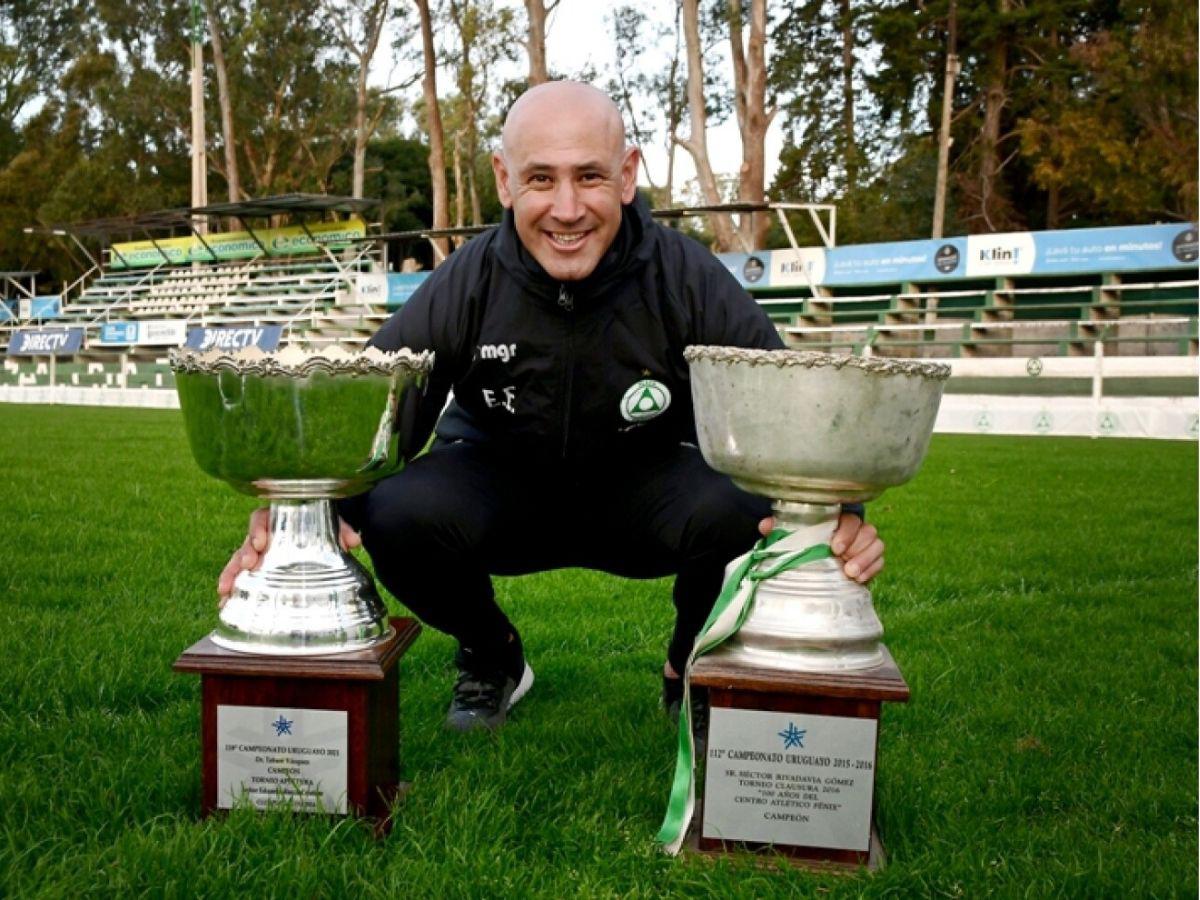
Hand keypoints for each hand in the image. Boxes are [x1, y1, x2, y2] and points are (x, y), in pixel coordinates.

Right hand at [217, 507, 362, 604]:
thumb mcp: (331, 523)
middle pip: (247, 542)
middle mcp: (263, 534)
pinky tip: (226, 600)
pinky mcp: (258, 568)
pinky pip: (242, 576)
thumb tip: (353, 541)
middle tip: (248, 565)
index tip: (260, 542)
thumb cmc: (320, 524)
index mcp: (277, 518)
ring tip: (225, 590)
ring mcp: (258, 552)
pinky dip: (233, 587)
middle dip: (245, 554)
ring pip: (239, 560)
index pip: (261, 519)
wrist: (319, 531)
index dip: (258, 529)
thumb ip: (341, 530)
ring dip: (232, 574)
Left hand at [757, 512, 883, 584]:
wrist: (820, 558)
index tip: (834, 548)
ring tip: (851, 574)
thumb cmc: (807, 541)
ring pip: (877, 546)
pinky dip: (872, 570)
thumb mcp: (794, 535)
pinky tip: (860, 579)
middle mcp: (856, 530)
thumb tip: (765, 526)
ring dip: (866, 560)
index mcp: (838, 520)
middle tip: (845, 565)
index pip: (851, 520)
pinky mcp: (872, 561)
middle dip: (858, 549)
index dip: (846, 533)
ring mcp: (866, 545)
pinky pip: (880, 562)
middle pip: (868, 532)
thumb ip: (780, 528)